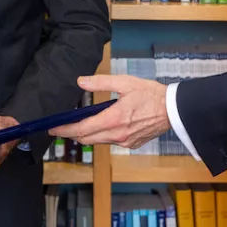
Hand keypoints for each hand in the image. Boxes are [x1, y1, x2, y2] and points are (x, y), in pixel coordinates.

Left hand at [48, 75, 169, 148]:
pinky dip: (102, 135)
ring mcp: (124, 142)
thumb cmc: (150, 94)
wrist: (173, 110)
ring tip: (81, 124)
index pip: (82, 129)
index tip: (53, 128)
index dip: (65, 130)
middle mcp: (117, 134)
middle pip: (87, 139)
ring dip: (87, 135)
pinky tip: (104, 125)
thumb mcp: (125, 83)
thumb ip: (101, 83)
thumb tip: (81, 81)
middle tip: (62, 126)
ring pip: (98, 141)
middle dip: (73, 134)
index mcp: (113, 119)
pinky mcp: (131, 144)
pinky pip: (110, 142)